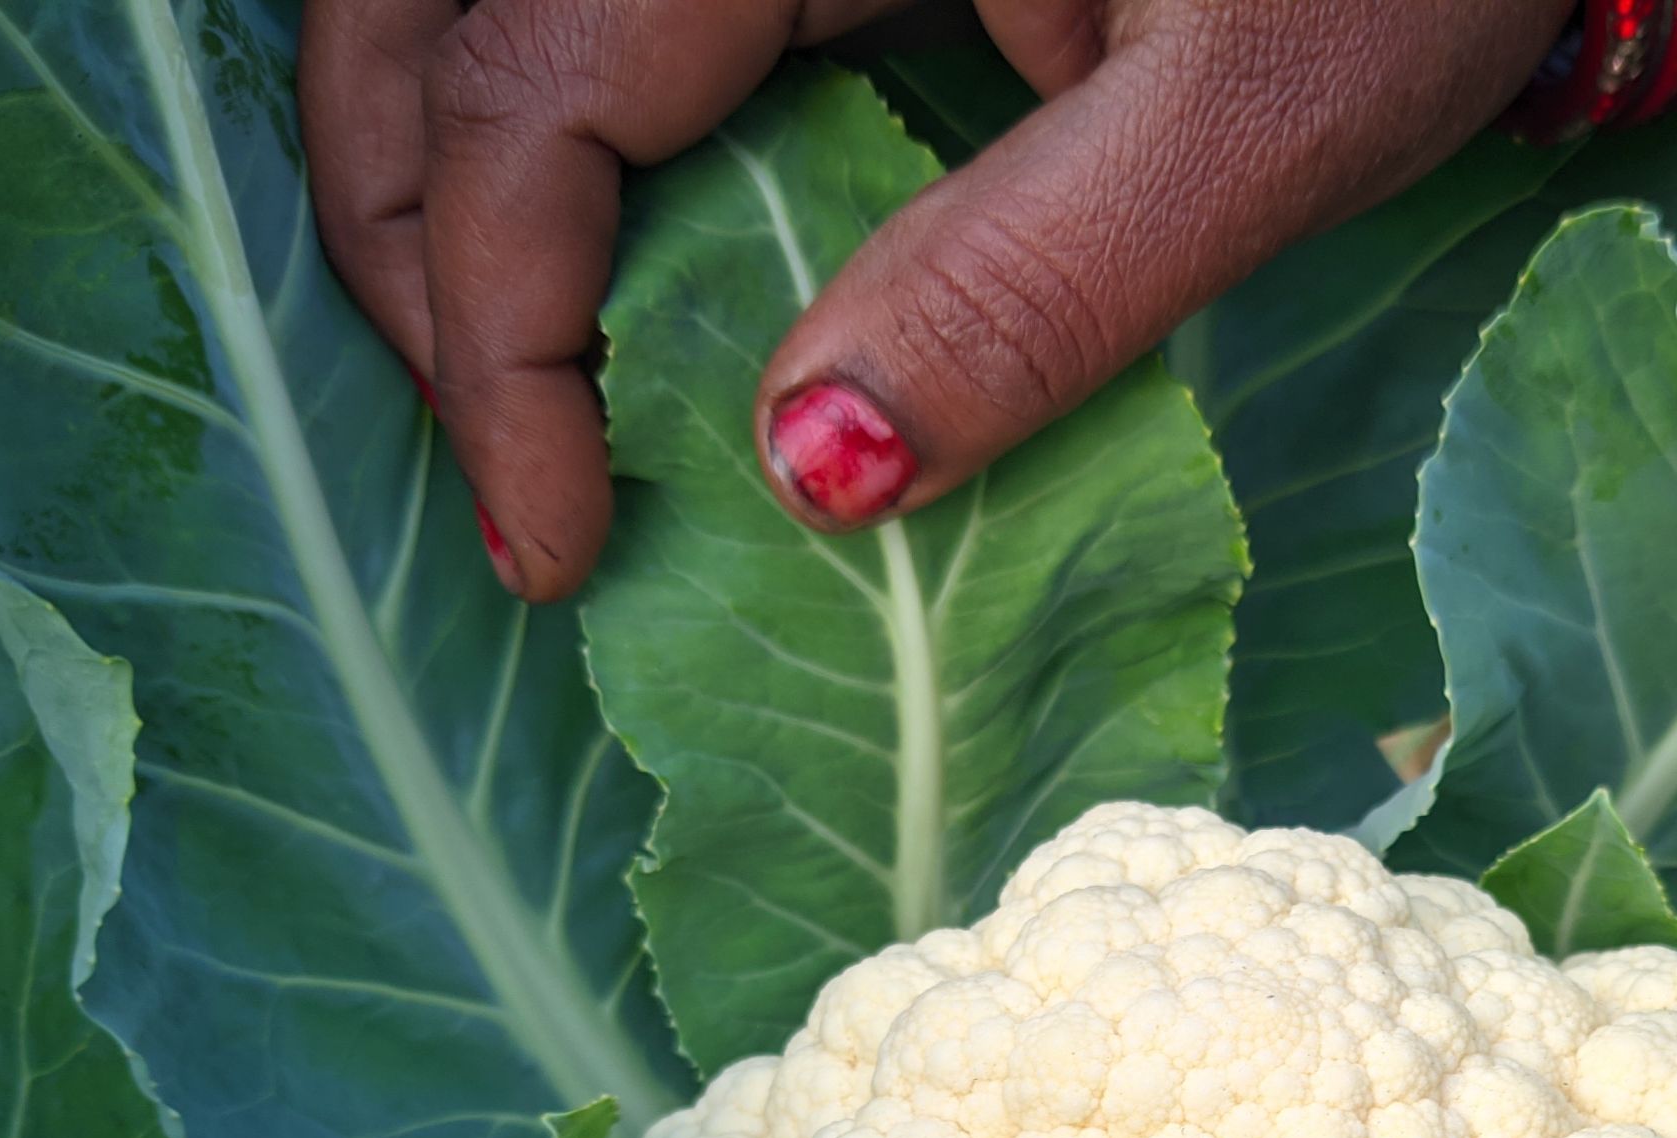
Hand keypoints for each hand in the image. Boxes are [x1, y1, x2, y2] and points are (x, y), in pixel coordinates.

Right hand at [303, 0, 1568, 596]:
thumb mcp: (1257, 120)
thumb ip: (1035, 281)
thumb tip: (812, 477)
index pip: (530, 82)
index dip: (501, 333)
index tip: (559, 546)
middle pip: (426, 22)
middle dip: (418, 263)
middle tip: (513, 496)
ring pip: (467, 10)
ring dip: (454, 201)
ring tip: (527, 415)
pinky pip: (590, 18)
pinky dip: (555, 158)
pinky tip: (607, 305)